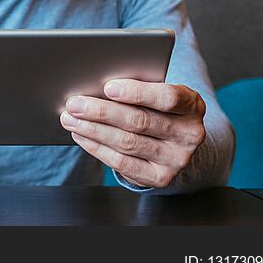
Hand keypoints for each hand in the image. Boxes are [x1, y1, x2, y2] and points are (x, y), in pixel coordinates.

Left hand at [59, 79, 206, 188]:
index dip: (136, 92)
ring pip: (127, 142)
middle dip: (101, 112)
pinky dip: (97, 147)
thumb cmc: (157, 108)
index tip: (107, 87)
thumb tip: (94, 84)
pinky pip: (122, 163)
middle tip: (74, 104)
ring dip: (93, 130)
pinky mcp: (160, 177)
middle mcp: (189, 134)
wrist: (175, 143)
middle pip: (139, 121)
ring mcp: (177, 159)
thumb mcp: (157, 94)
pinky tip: (81, 136)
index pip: (166, 98)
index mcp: (192, 105)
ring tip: (70, 119)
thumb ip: (137, 89)